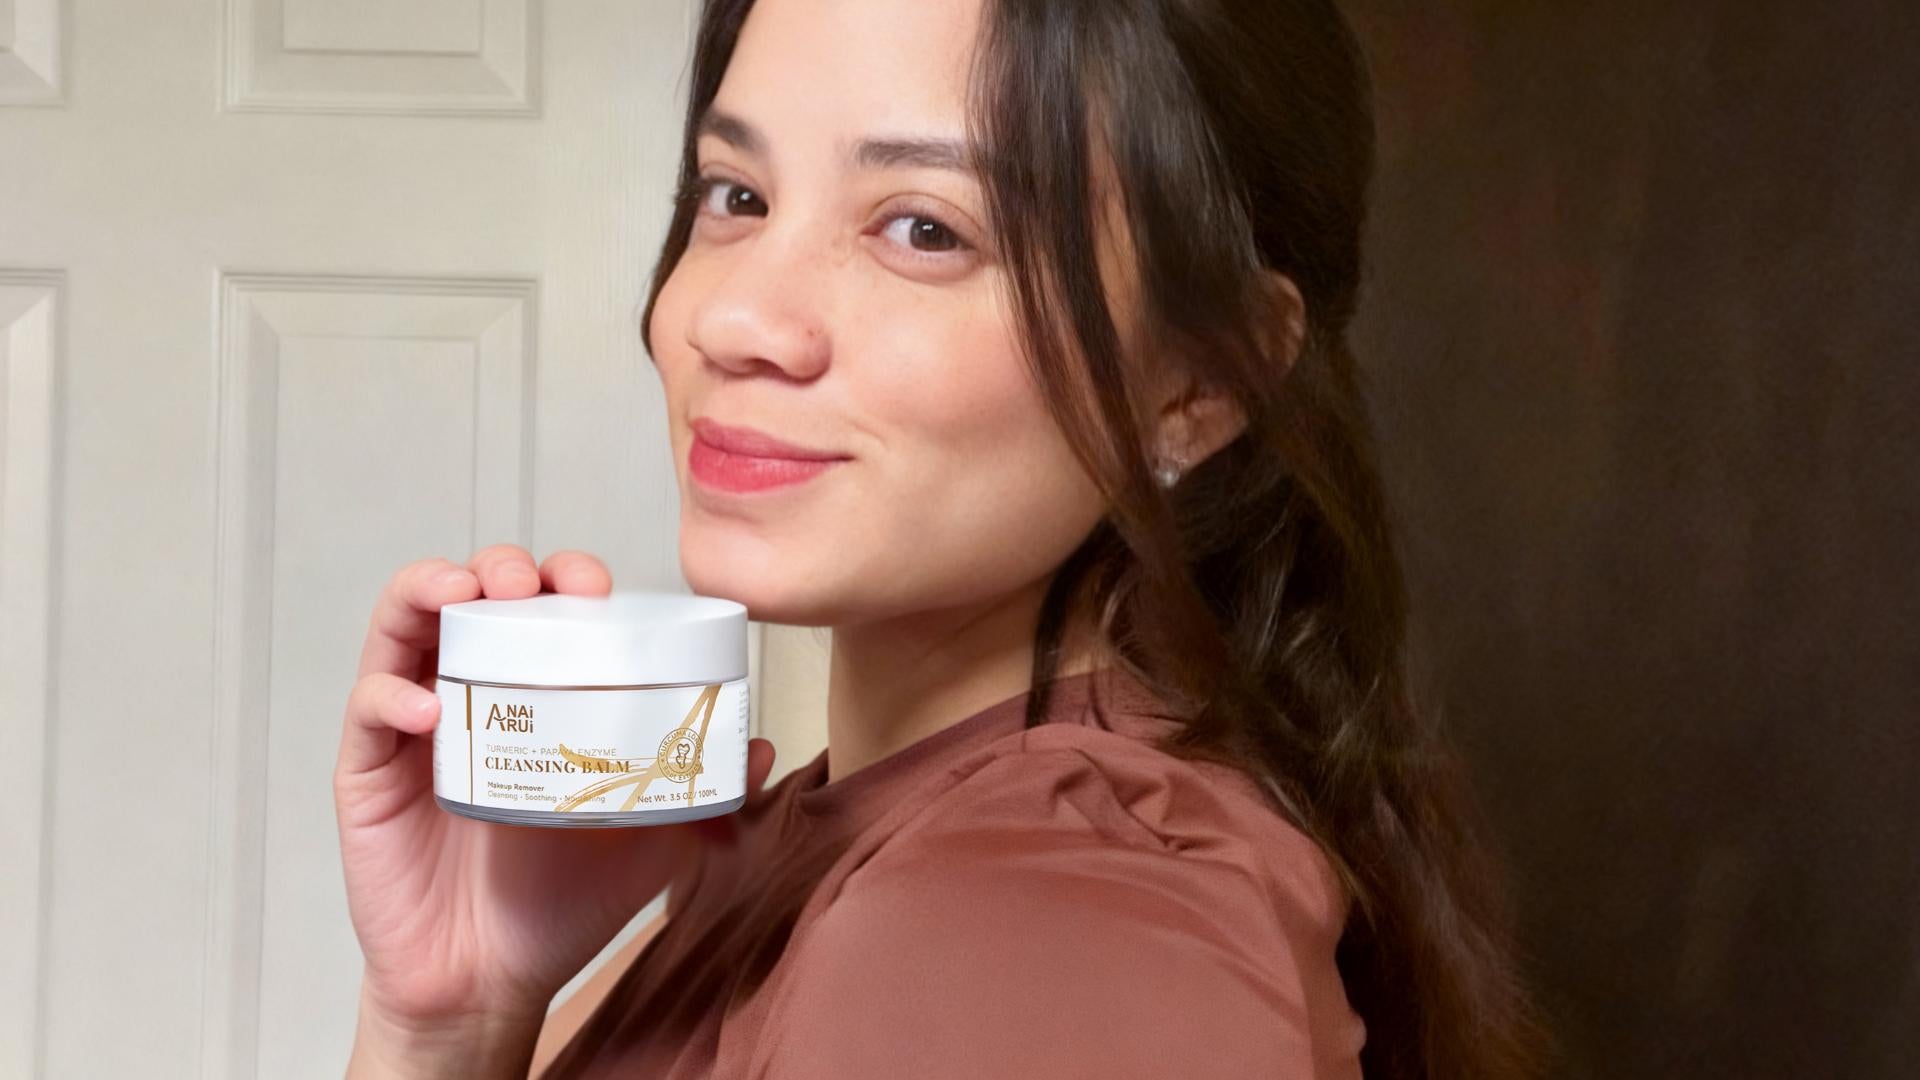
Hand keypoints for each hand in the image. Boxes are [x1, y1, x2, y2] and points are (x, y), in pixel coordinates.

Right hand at [334, 545, 775, 1033]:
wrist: (490, 982)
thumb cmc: (563, 903)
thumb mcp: (652, 842)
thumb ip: (700, 794)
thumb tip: (762, 749)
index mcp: (537, 696)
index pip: (544, 608)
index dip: (565, 576)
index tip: (598, 587)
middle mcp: (472, 694)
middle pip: (472, 594)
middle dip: (501, 567)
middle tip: (532, 585)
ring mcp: (413, 727)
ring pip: (403, 623)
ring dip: (431, 589)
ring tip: (467, 596)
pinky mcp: (365, 772)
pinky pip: (366, 708)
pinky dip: (393, 693)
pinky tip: (430, 710)